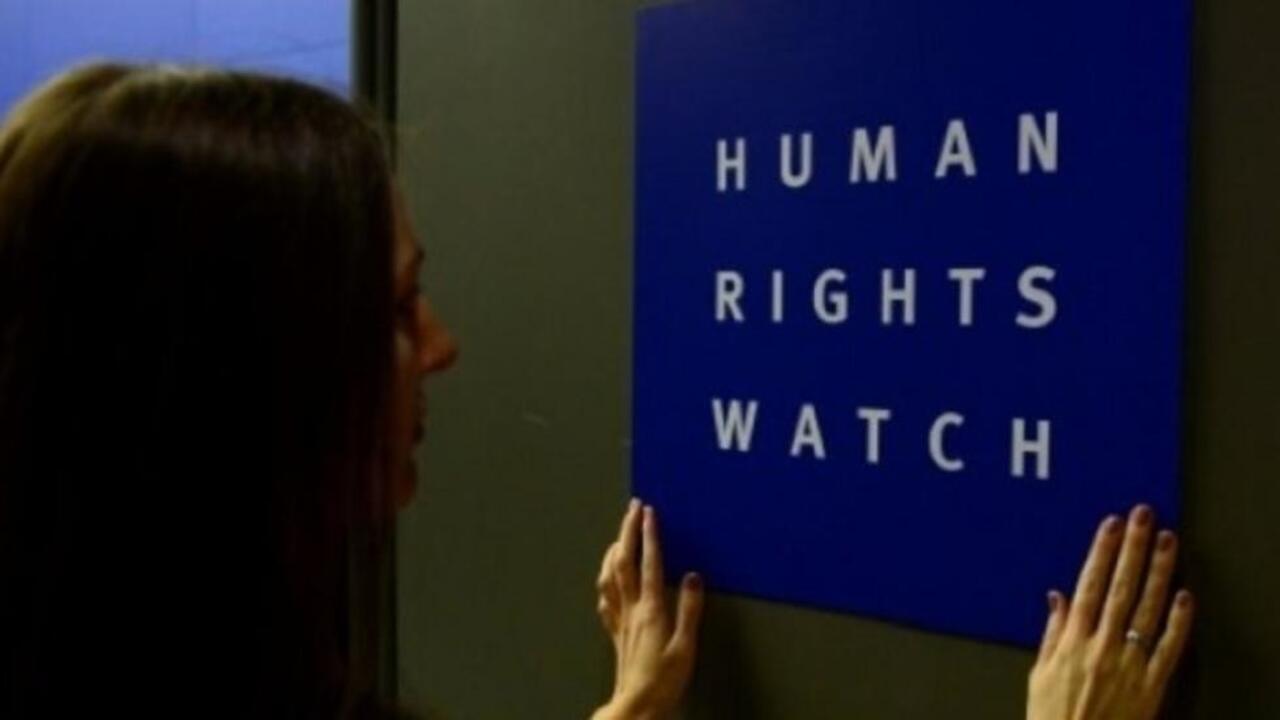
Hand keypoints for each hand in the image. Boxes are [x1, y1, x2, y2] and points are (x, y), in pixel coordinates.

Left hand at [592, 500, 703, 719]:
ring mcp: (619, 619)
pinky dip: (605, 578)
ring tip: (619, 534)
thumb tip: (694, 576)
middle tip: (633, 508)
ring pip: (609, 575)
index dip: (649, 535)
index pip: (649, 563)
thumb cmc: (664, 680)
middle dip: (627, 531)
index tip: (649, 512)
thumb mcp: (686, 646)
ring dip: (613, 549)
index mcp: (651, 610)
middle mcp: (631, 609)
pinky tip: (608, 576)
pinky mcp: (615, 631)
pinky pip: (605, 597)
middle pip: (624, 561)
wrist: (636, 704)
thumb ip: (690, 609)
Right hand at [1028, 505, 1194, 719]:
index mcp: (1073, 641)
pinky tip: (1186, 596)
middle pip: (1122, 588)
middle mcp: (1102, 647)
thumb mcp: (1040, 673)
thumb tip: (1058, 598)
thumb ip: (1053, 633)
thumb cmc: (1052, 717)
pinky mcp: (1151, 685)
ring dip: (1160, 572)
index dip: (1102, 552)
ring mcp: (1129, 664)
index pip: (1090, 584)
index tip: (1111, 525)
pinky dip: (1179, 622)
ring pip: (1148, 609)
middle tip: (1144, 517)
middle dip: (1133, 548)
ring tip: (1168, 542)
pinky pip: (1169, 649)